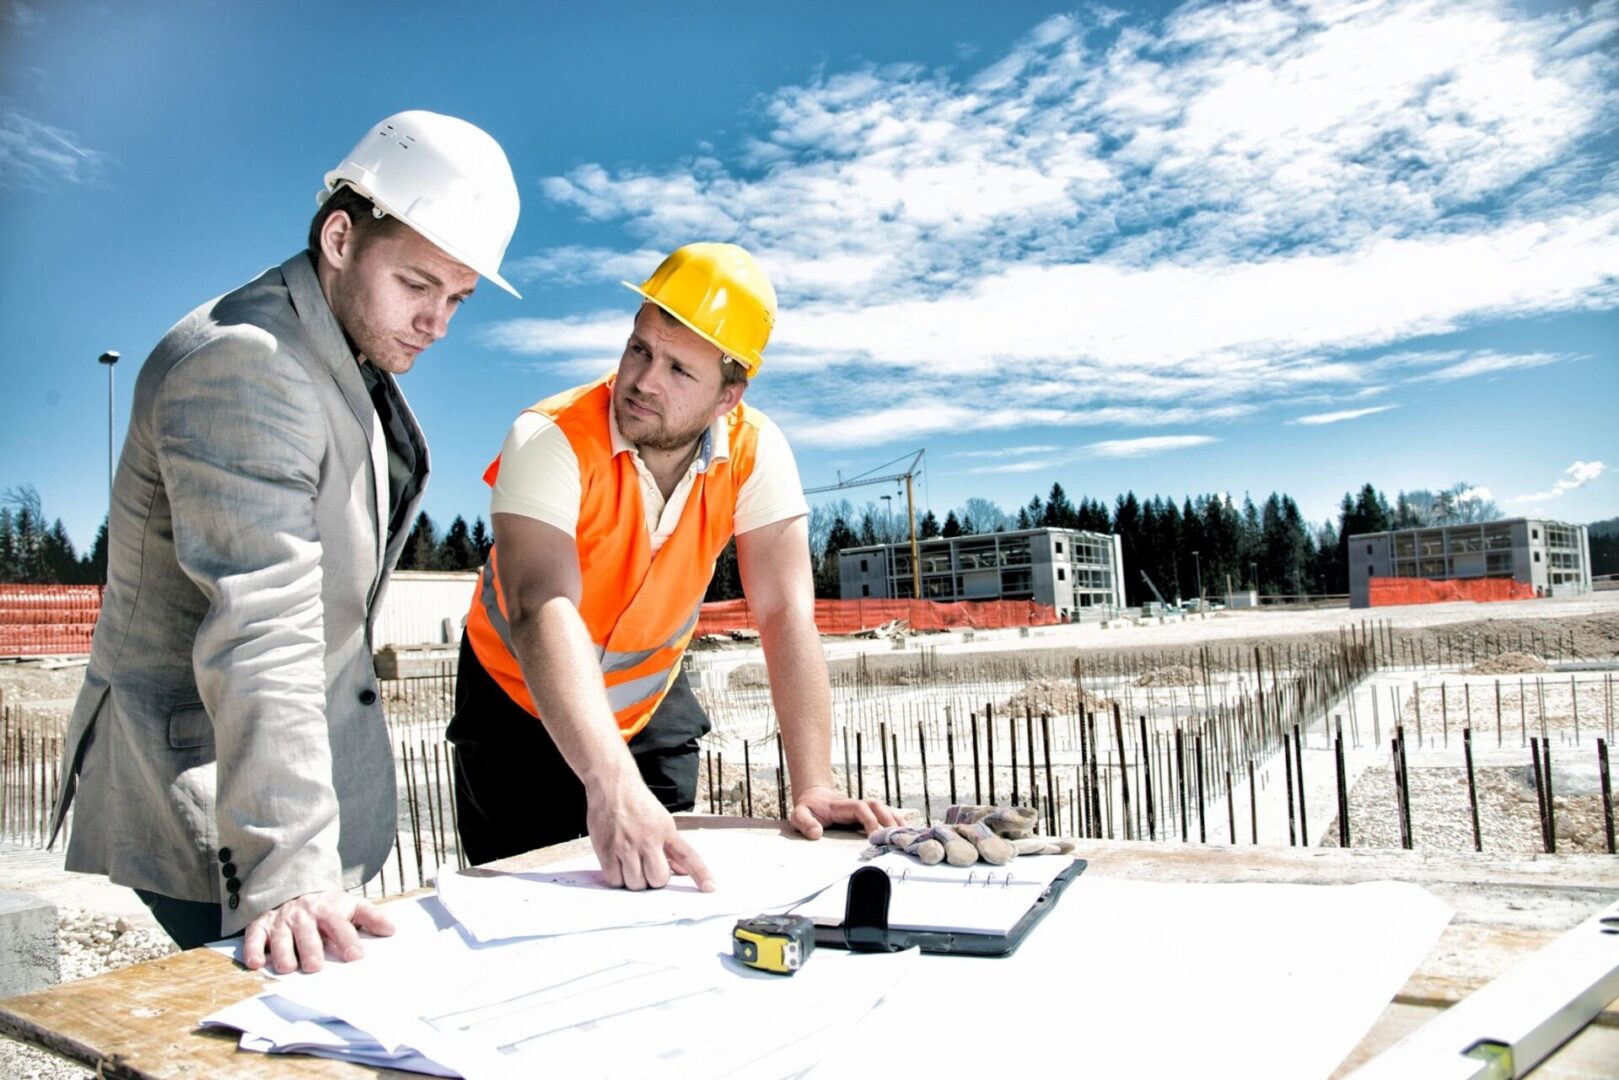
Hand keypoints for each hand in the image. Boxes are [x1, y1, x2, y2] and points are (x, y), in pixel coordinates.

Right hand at [241, 890, 394, 973]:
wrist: (293, 886)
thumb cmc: (325, 906)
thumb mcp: (349, 905)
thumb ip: (370, 916)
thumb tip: (392, 929)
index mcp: (328, 911)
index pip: (339, 925)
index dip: (347, 940)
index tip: (355, 956)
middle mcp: (304, 916)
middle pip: (308, 934)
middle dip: (311, 950)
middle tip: (314, 966)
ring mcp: (281, 921)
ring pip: (281, 938)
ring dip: (283, 952)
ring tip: (288, 968)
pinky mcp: (260, 925)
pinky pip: (254, 937)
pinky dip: (253, 950)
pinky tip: (256, 963)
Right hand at [585, 778, 715, 892]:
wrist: (612, 784)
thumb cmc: (637, 803)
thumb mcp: (661, 820)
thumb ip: (671, 847)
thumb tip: (682, 871)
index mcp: (666, 831)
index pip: (688, 856)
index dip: (700, 873)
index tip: (710, 888)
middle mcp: (648, 839)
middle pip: (658, 879)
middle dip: (653, 880)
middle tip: (646, 867)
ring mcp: (626, 845)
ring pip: (636, 883)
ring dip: (633, 879)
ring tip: (629, 862)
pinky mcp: (606, 849)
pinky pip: (615, 879)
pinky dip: (616, 877)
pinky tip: (617, 864)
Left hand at [788, 785, 904, 839]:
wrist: (813, 797)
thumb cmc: (807, 808)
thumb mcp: (798, 815)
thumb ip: (805, 823)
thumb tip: (816, 834)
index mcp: (841, 806)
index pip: (860, 807)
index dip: (868, 819)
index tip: (872, 835)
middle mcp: (855, 805)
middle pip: (877, 805)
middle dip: (888, 818)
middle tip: (897, 835)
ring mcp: (862, 809)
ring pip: (884, 808)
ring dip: (895, 819)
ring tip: (907, 834)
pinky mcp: (866, 814)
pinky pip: (884, 815)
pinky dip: (895, 821)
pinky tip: (905, 831)